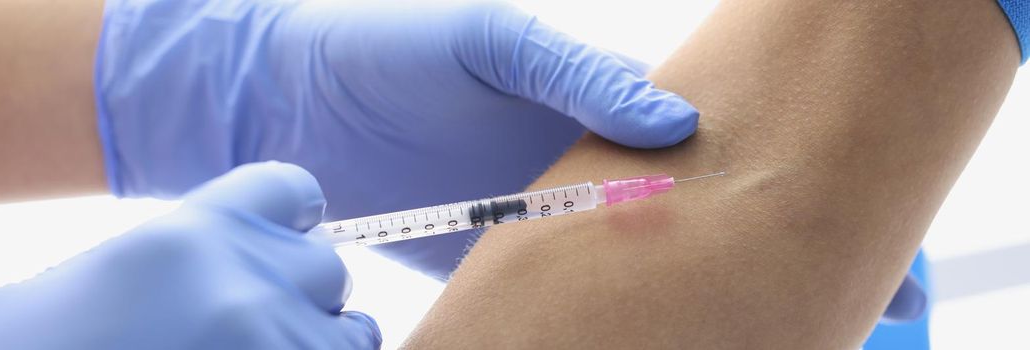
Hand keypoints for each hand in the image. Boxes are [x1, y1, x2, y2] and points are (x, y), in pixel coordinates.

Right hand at [0, 162, 380, 348]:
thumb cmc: (79, 331)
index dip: (298, 218)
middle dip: (302, 294)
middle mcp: (245, 271)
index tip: (300, 231)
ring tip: (261, 347)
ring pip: (353, 325)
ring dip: (319, 341)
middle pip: (328, 265)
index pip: (293, 188)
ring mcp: (272, 331)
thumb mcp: (142, 271)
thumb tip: (301, 250)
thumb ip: (216, 255)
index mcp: (198, 228)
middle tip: (251, 324)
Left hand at [98, 0, 697, 277]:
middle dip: (680, 234)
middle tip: (727, 269)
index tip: (759, 199)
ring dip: (629, 280)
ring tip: (680, 306)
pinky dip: (564, 308)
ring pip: (599, 258)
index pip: (673, 132)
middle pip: (646, 205)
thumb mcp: (491, 41)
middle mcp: (563, 159)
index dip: (717, 162)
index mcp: (580, 100)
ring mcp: (526, 216)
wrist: (285, 105)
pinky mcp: (482, 263)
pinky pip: (532, 292)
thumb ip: (576, 74)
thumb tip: (676, 124)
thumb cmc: (389, 50)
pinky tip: (595, 321)